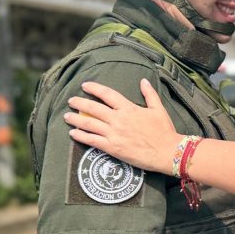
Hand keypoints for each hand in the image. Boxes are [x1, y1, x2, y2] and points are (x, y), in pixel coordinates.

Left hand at [65, 79, 180, 174]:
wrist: (167, 152)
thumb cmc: (165, 131)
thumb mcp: (159, 109)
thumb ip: (150, 94)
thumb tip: (144, 81)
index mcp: (129, 108)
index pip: (107, 94)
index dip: (94, 88)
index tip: (85, 85)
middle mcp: (118, 119)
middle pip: (93, 108)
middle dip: (79, 103)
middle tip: (71, 100)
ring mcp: (114, 134)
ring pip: (89, 123)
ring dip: (75, 119)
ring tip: (66, 116)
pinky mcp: (112, 148)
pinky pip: (92, 140)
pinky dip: (81, 136)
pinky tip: (73, 133)